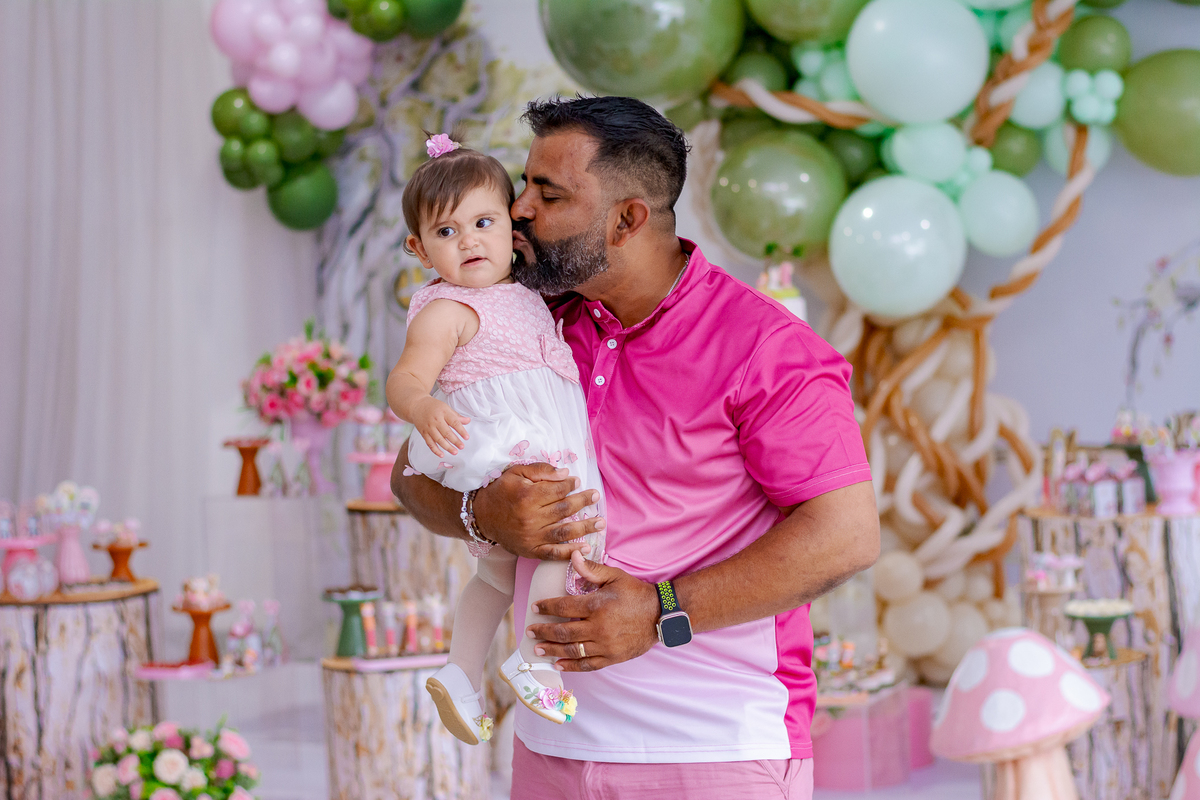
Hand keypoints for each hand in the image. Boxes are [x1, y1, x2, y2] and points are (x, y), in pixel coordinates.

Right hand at [412, 396, 468, 456]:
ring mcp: (429, 427)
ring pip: (438, 439)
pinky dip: (435, 450)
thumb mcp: (446, 408)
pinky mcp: (423, 433)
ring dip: (447, 447)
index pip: (454, 422)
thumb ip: (457, 416)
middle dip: (455, 441)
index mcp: (443, 412)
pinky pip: (429, 443)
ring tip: (455, 452)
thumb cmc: (433, 406)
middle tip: (462, 447)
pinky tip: (441, 454)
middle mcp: (436, 421)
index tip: (467, 437)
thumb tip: (468, 421)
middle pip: (446, 432)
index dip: (461, 430)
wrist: (417, 406)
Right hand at [473, 463, 604, 559]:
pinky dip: (570, 552)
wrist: (481, 516)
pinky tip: (585, 547)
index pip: (557, 490)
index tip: (577, 482)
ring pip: (564, 532)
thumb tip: (565, 473)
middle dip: (583, 502)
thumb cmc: (500, 491)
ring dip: (585, 527)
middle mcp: (530, 518)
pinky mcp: (530, 550)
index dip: (570, 485)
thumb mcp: (516, 473)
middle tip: (596, 496)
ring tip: (600, 523)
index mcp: (527, 497)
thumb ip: (541, 471)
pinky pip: (553, 553)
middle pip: (564, 510)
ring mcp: (531, 537)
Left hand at [525, 551, 659, 672]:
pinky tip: (558, 664)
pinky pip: (587, 664)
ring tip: (538, 649)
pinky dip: (571, 666)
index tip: (535, 608)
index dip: (547, 607)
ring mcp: (605, 645)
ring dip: (552, 650)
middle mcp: (598, 627)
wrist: (661, 615)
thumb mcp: (615, 577)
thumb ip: (591, 569)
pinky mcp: (612, 657)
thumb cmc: (636, 593)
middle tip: (530, 631)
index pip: (563, 607)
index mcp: (597, 605)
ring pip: (572, 650)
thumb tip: (573, 555)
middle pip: (563, 631)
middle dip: (543, 631)